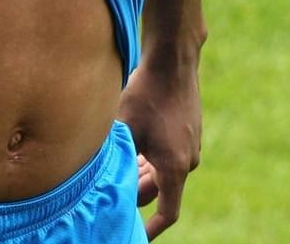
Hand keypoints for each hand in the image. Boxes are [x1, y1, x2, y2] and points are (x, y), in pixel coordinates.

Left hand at [118, 61, 201, 237]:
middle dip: (133, 192)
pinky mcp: (189, 133)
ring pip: (162, 172)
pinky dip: (148, 159)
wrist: (173, 62)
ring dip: (139, 173)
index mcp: (175, 167)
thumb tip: (98, 178)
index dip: (150, 229)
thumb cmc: (146, 94)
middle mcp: (188, 161)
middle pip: (159, 191)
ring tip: (114, 166)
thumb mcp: (124, 127)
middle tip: (107, 191)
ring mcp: (191, 147)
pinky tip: (129, 148)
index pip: (167, 213)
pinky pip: (167, 156)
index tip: (135, 235)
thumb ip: (116, 156)